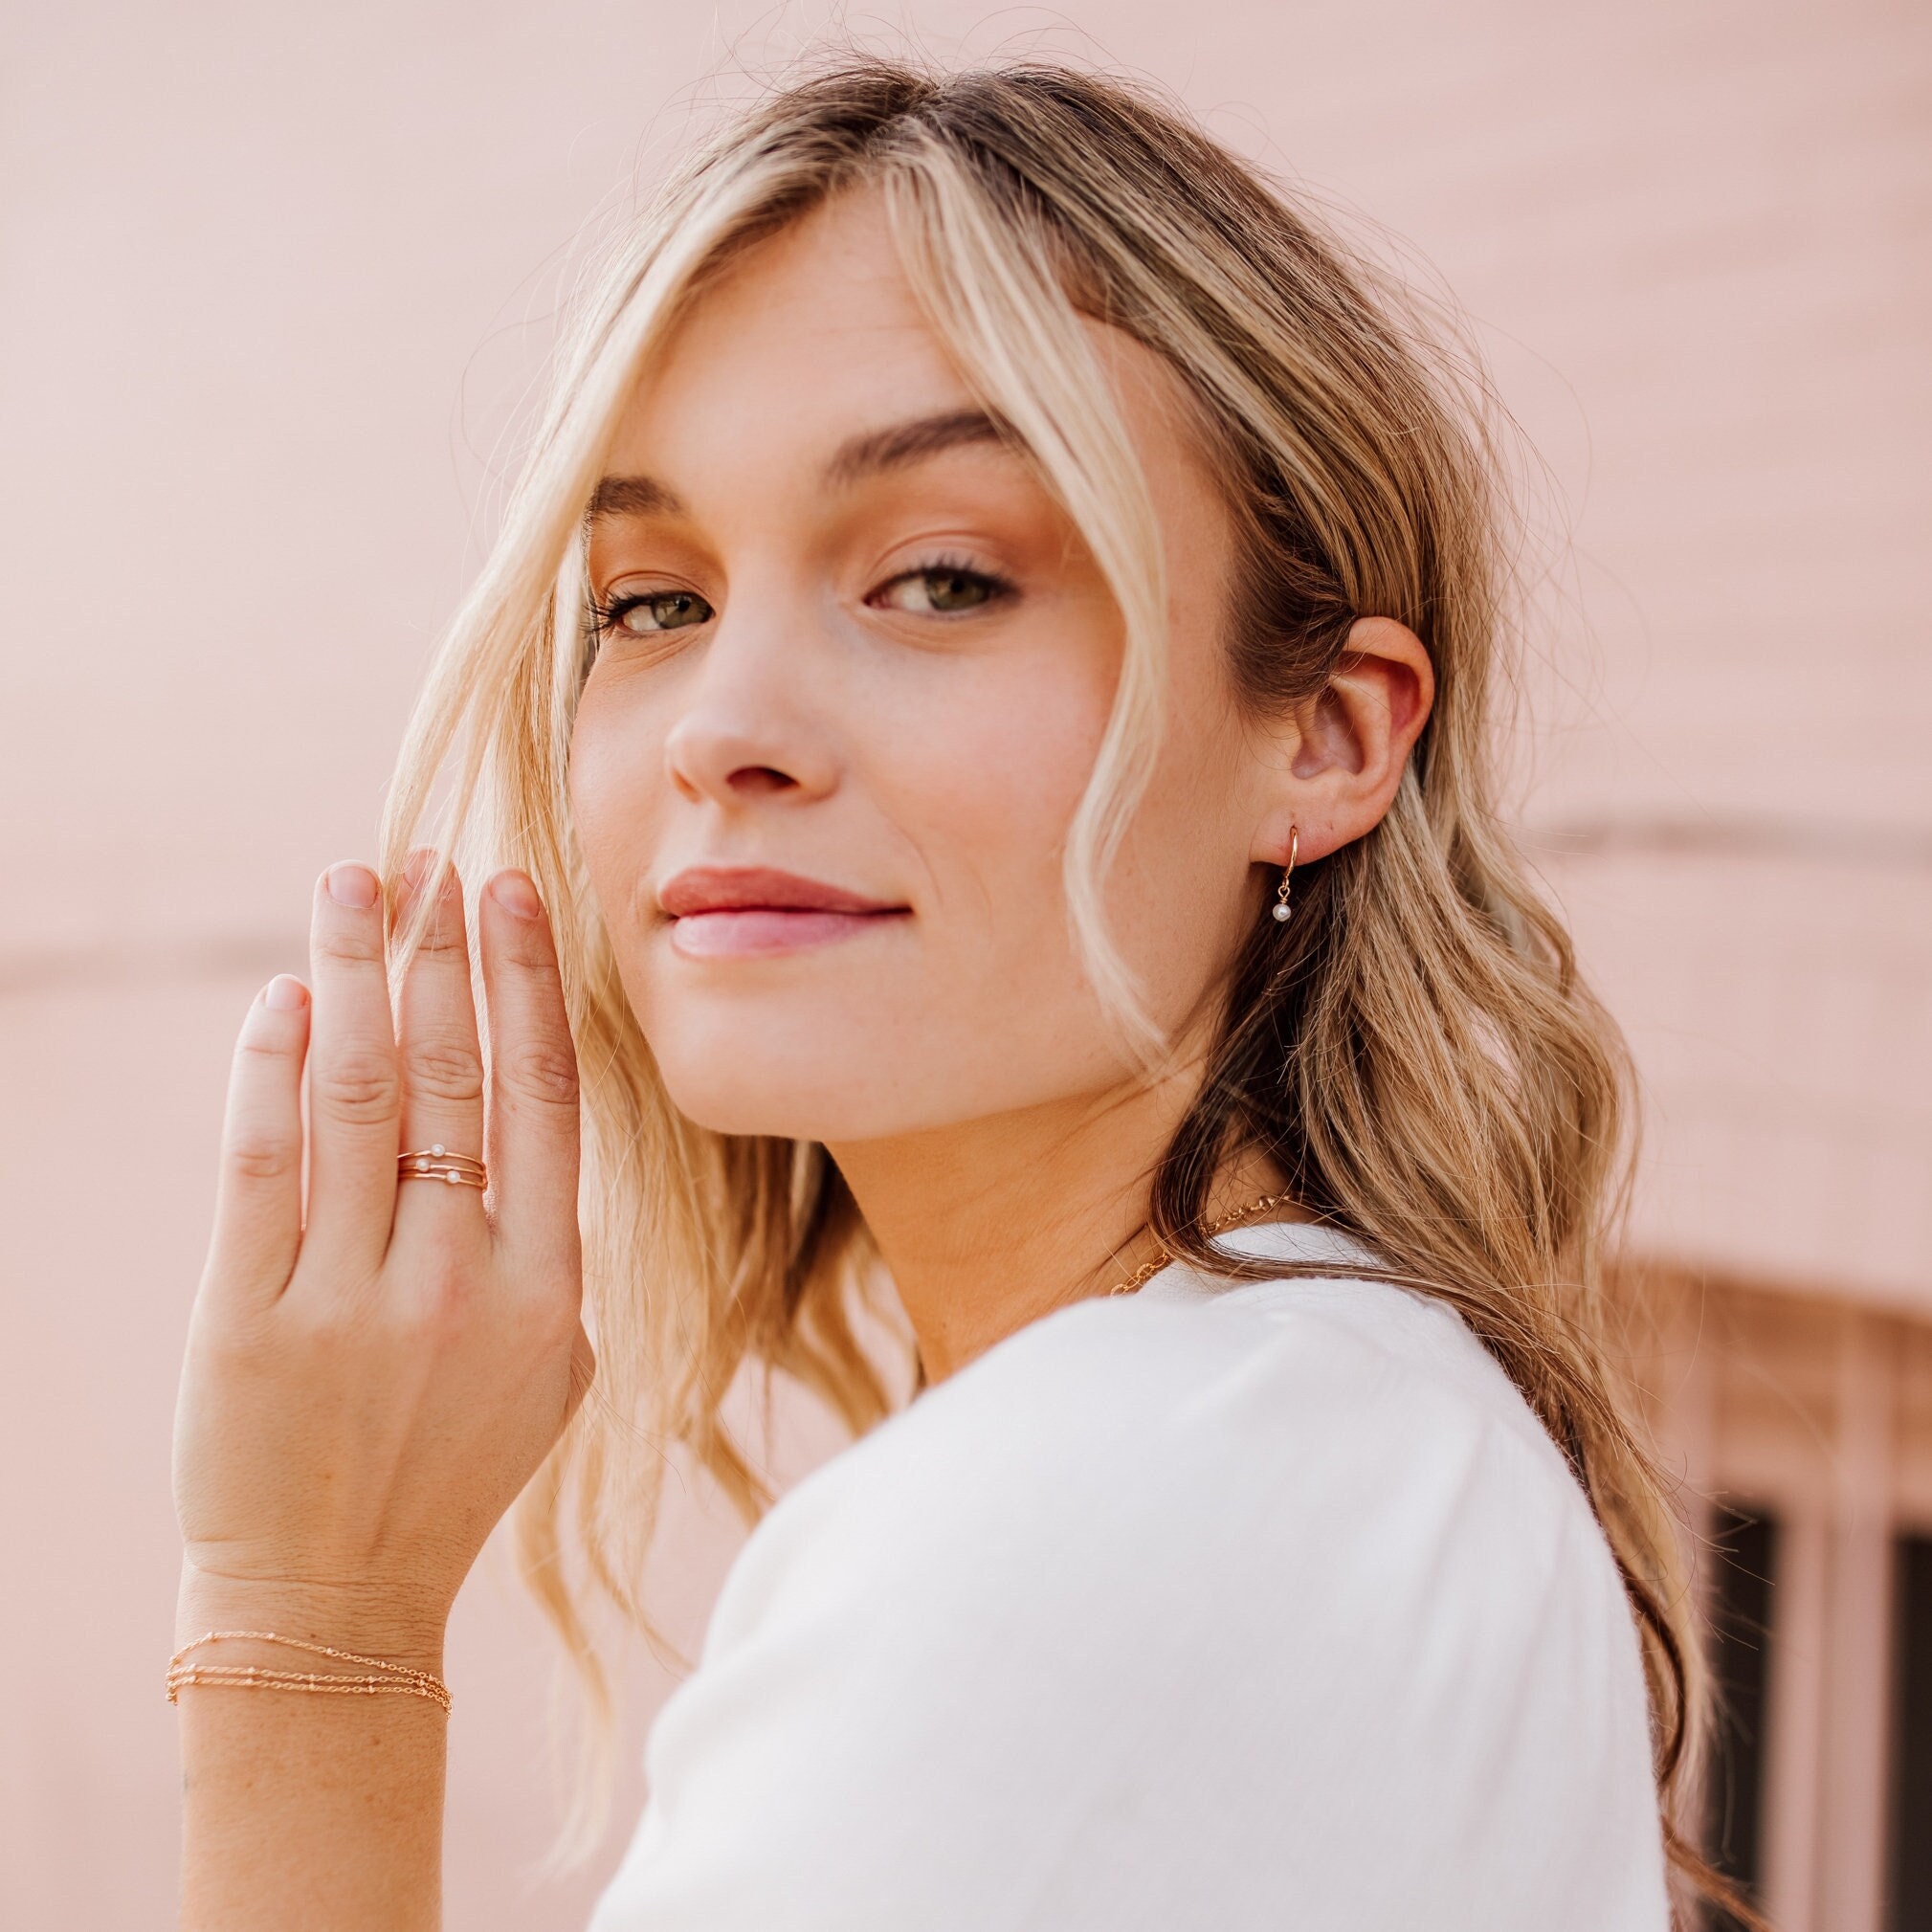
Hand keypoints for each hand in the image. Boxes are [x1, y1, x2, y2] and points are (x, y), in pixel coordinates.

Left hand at [172, 855, 592, 1650]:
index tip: (511, 892)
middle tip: (424, 860)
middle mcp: (459, 1281)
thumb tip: (524, 1120)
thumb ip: (547, 1253)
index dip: (527, 981)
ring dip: (356, 975)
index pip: (544, 1096)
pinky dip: (272, 1073)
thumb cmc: (447, 1471)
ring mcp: (352, 1301)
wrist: (332, 1603)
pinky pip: (262, 1168)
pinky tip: (285, 1001)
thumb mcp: (549, 1372)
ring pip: (359, 1099)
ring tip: (351, 885)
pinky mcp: (248, 1321)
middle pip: (452, 1074)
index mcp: (547, 1288)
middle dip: (438, 950)